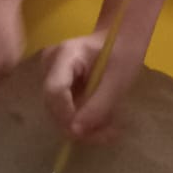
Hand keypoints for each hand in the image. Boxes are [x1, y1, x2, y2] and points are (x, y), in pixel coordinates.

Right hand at [43, 0, 170, 141]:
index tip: (89, 132)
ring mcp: (49, 74)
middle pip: (53, 105)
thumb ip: (97, 106)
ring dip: (84, 127)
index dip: (67, 116)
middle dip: (79, 126)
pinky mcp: (55, 85)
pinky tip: (103, 122)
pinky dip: (83, 119)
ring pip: (58, 112)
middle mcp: (49, 64)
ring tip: (110, 130)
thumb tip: (75, 132)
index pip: (55, 91)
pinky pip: (64, 109)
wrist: (121, 37)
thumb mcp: (117, 81)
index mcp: (65, 55)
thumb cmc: (123, 52)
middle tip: (109, 135)